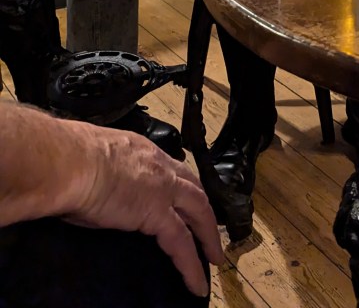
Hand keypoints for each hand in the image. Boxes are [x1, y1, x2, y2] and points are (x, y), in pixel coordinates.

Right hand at [65, 124, 223, 296]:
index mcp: (141, 150)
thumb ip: (108, 174)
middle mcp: (159, 165)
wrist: (70, 162)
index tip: (186, 199)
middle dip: (204, 210)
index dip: (182, 185)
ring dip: (208, 236)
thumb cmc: (71, 160)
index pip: (171, 168)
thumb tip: (98, 190)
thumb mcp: (97, 159)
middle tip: (210, 230)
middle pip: (193, 188)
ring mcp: (162, 188)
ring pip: (198, 211)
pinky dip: (191, 265)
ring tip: (214, 257)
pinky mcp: (157, 213)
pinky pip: (182, 243)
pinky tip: (197, 283)